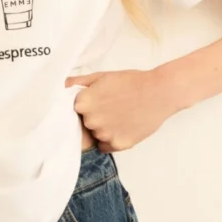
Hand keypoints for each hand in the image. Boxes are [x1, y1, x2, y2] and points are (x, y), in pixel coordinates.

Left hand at [65, 67, 181, 152]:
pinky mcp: (119, 145)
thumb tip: (61, 87)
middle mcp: (91, 121)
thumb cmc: (132, 81)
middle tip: (111, 106)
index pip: (73, 109)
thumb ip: (78, 82)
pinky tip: (123, 126)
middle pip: (85, 122)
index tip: (95, 100)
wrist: (160, 92)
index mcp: (84, 103)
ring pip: (96, 135)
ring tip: (120, 114)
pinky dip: (112, 139)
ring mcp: (105, 135)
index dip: (85, 104)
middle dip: (94, 116)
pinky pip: (106, 146)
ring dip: (103, 128)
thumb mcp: (102, 76)